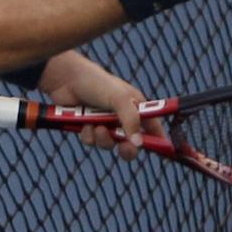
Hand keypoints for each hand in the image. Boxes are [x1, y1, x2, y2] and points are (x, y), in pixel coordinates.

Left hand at [37, 50, 162, 161]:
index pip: (153, 127)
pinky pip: (92, 142)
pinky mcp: (89, 127)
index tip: (164, 151)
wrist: (66, 79)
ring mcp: (105, 123)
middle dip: (128, 148)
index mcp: (136, 107)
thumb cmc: (97, 83)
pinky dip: (89, 136)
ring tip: (97, 128)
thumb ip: (131, 120)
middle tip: (125, 148)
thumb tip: (139, 144)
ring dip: (104, 139)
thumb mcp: (119, 99)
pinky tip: (84, 124)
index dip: (159, 140)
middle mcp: (122, 117)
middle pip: (132, 143)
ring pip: (110, 144)